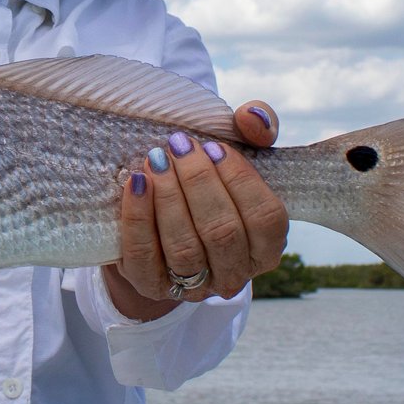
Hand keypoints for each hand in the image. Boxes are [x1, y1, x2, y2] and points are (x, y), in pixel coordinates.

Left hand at [107, 100, 288, 317]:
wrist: (160, 215)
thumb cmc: (209, 180)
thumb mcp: (235, 152)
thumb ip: (256, 128)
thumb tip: (253, 117)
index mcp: (266, 246)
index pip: (266, 218)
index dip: (241, 181)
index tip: (214, 147)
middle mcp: (236, 273)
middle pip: (223, 233)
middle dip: (199, 183)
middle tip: (178, 145)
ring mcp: (194, 285)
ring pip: (185, 249)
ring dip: (170, 198)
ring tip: (156, 159)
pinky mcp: (151, 284)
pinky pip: (144, 257)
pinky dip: (139, 218)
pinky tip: (136, 183)